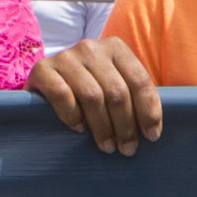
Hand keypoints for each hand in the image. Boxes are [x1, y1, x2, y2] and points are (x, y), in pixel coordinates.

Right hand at [30, 39, 165, 156]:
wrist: (46, 81)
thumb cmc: (89, 90)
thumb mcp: (114, 85)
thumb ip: (132, 97)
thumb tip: (153, 130)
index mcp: (115, 48)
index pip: (139, 80)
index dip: (148, 111)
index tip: (152, 136)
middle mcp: (91, 48)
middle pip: (117, 92)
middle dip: (126, 125)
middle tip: (127, 149)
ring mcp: (66, 56)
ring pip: (92, 96)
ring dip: (102, 127)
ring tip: (107, 146)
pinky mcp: (42, 69)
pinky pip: (62, 95)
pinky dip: (72, 115)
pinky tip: (79, 128)